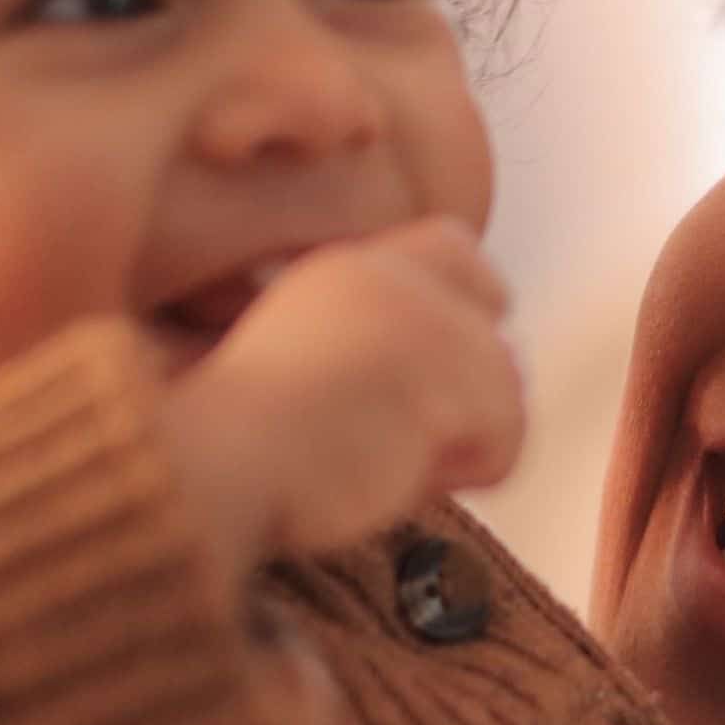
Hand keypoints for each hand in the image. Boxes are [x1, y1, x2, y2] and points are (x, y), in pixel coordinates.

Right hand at [156, 222, 523, 586]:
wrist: (218, 464)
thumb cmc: (241, 445)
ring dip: (457, 447)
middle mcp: (397, 282)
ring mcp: (428, 325)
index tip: (442, 377)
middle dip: (471, 401)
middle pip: (495, 339)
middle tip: (405, 444)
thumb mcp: (301, 360)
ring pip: (505, 398)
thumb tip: (487, 370)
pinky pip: (506, 444)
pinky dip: (464, 475)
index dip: (472, 311)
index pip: (455, 249)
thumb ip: (374, 346)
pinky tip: (399, 475)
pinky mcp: (452, 379)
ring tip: (383, 462)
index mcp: (348, 270)